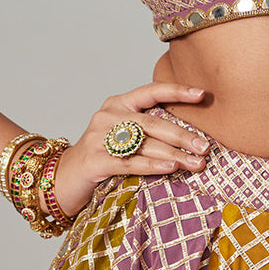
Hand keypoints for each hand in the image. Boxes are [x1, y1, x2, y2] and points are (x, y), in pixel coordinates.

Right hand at [50, 82, 210, 216]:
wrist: (64, 178)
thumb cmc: (103, 156)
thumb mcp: (124, 136)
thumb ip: (149, 130)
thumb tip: (192, 136)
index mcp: (119, 104)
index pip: (151, 91)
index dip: (177, 91)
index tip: (201, 94)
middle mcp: (109, 115)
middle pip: (153, 122)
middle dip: (182, 135)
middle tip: (205, 146)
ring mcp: (99, 136)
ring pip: (145, 143)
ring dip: (175, 154)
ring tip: (196, 163)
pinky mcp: (95, 159)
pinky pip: (131, 162)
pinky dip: (153, 166)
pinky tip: (171, 168)